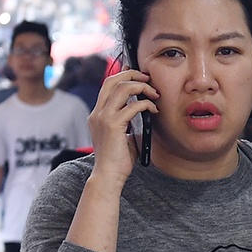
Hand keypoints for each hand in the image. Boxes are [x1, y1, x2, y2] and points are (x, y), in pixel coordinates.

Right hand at [87, 67, 154, 185]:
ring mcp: (103, 118)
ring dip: (142, 87)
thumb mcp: (120, 134)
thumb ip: (126, 120)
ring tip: (154, 94)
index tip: (140, 76)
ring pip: (123, 88)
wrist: (108, 176)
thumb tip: (141, 107)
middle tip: (149, 79)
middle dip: (133, 75)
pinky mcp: (113, 125)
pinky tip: (153, 110)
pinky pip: (133, 106)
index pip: (107, 85)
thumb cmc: (117, 159)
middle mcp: (97, 113)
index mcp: (97, 114)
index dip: (123, 75)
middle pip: (113, 80)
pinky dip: (146, 104)